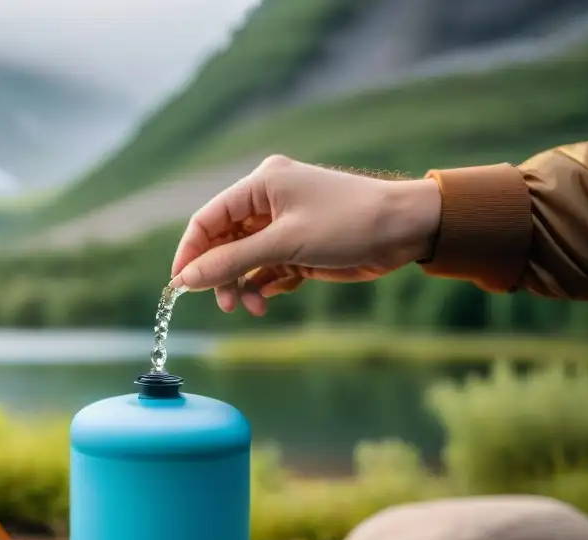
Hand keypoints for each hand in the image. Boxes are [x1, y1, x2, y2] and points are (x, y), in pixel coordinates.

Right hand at [169, 155, 441, 314]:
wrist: (406, 230)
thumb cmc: (348, 223)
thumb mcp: (285, 244)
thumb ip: (232, 262)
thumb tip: (186, 279)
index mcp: (261, 184)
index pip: (208, 218)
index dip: (191, 252)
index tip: (180, 285)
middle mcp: (268, 201)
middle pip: (223, 242)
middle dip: (220, 274)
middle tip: (224, 304)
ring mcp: (284, 225)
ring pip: (244, 260)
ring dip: (241, 285)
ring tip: (249, 307)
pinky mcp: (299, 248)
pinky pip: (266, 270)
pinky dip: (262, 287)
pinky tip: (265, 302)